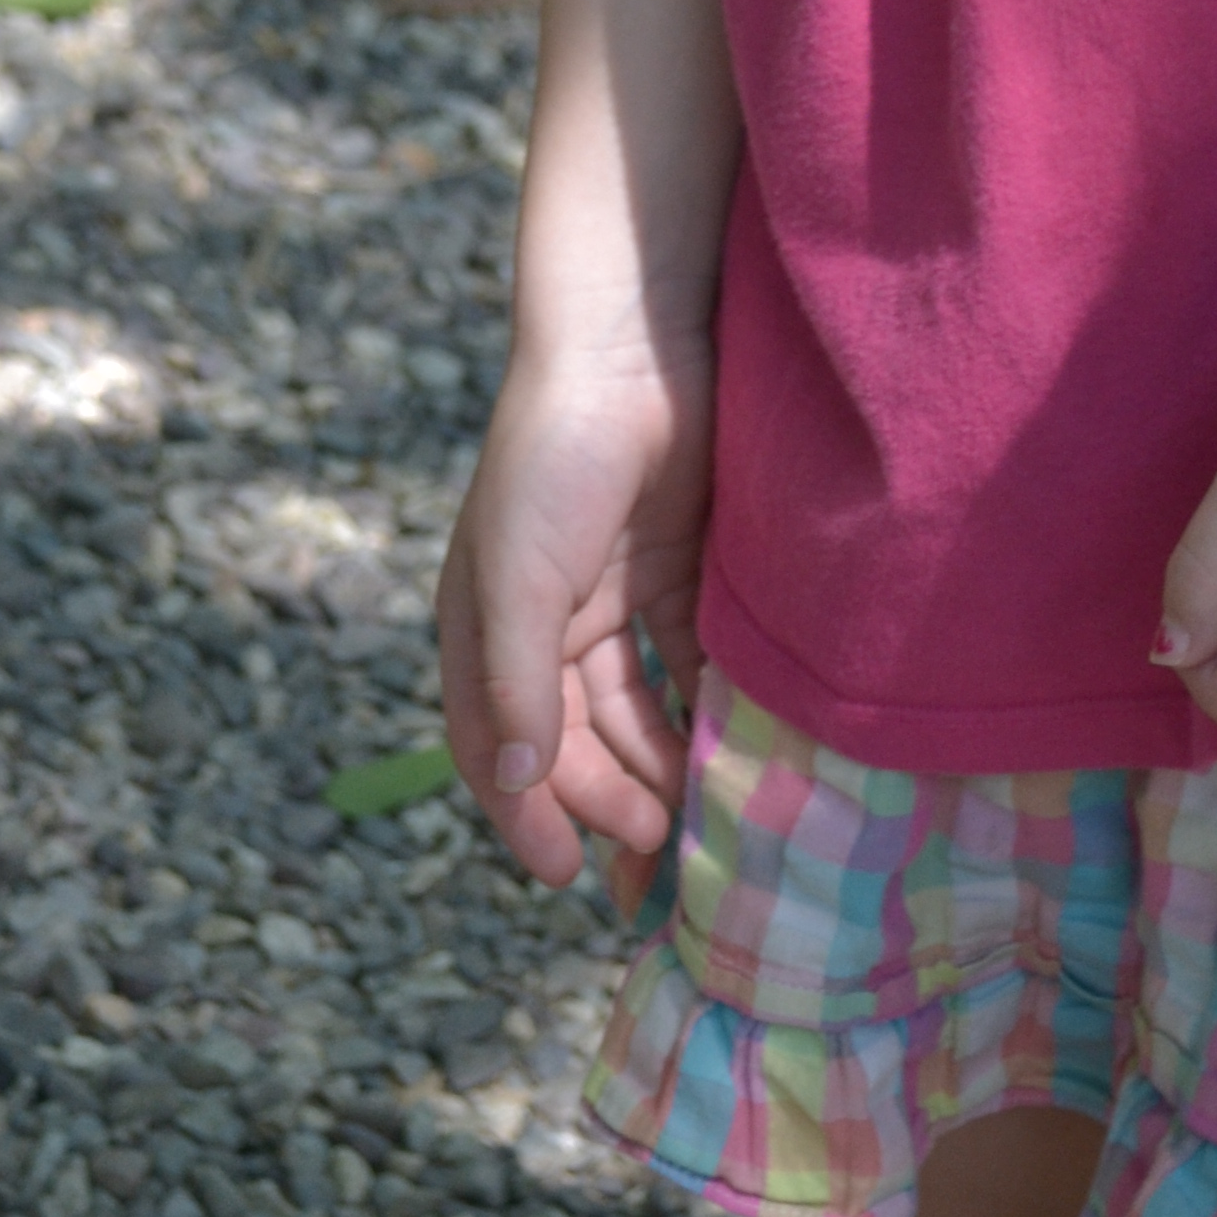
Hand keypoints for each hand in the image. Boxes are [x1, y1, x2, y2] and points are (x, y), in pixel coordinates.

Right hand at [434, 331, 713, 900]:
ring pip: (634, 713)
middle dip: (606, 803)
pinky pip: (685, 664)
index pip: (498, 748)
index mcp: (486, 627)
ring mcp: (613, 596)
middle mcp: (547, 621)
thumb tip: (515, 789)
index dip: (528, 815)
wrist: (632, 342)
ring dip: (656, 771)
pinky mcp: (676, 571)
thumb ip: (516, 685)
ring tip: (695, 822)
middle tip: (653, 851)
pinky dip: (701, 713)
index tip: (570, 874)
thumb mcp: (517, 577)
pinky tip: (730, 755)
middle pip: (573, 741)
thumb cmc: (552, 455)